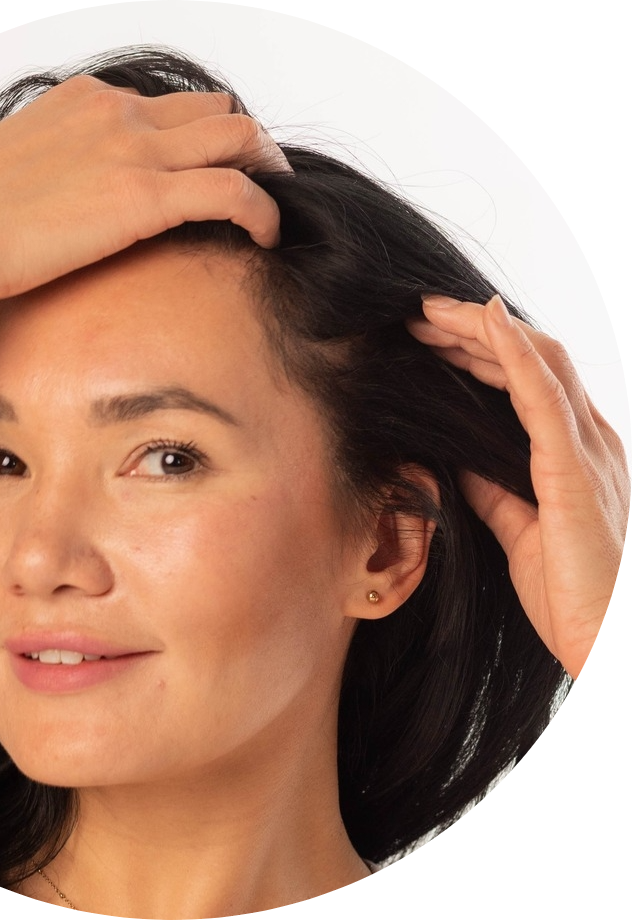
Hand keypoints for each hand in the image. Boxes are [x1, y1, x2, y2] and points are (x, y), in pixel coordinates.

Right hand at [0, 75, 287, 306]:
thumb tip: (56, 212)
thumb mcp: (10, 178)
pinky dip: (264, 209)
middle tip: (261, 183)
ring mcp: (132, 149)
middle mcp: (116, 112)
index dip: (201, 137)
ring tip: (276, 208)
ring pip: (237, 136)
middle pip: (214, 109)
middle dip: (246, 143)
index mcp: (84, 104)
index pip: (167, 106)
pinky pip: (234, 190)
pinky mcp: (143, 196)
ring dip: (267, 168)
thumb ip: (49, 179)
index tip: (212, 171)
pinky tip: (269, 235)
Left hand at [408, 294, 627, 678]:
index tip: (428, 341)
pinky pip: (543, 396)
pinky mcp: (575, 470)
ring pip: (535, 362)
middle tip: (418, 316)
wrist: (606, 640)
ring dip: (480, 330)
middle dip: (470, 331)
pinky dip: (514, 352)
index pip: (525, 380)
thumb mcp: (519, 531)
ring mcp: (587, 449)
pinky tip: (485, 320)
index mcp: (572, 453)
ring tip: (431, 311)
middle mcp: (587, 439)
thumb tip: (460, 462)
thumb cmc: (571, 593)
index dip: (477, 352)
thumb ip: (495, 492)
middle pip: (528, 359)